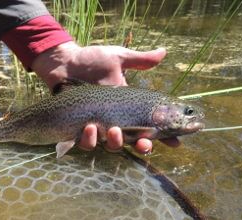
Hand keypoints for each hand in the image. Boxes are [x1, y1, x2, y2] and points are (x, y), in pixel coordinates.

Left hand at [31, 41, 179, 153]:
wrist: (65, 63)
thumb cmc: (91, 61)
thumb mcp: (118, 58)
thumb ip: (139, 60)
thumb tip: (163, 52)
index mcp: (128, 107)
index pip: (150, 124)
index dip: (165, 136)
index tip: (176, 143)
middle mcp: (116, 120)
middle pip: (134, 142)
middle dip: (142, 147)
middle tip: (144, 144)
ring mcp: (98, 126)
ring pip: (111, 145)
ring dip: (115, 142)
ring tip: (112, 130)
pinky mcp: (79, 129)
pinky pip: (86, 143)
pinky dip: (89, 139)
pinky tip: (90, 127)